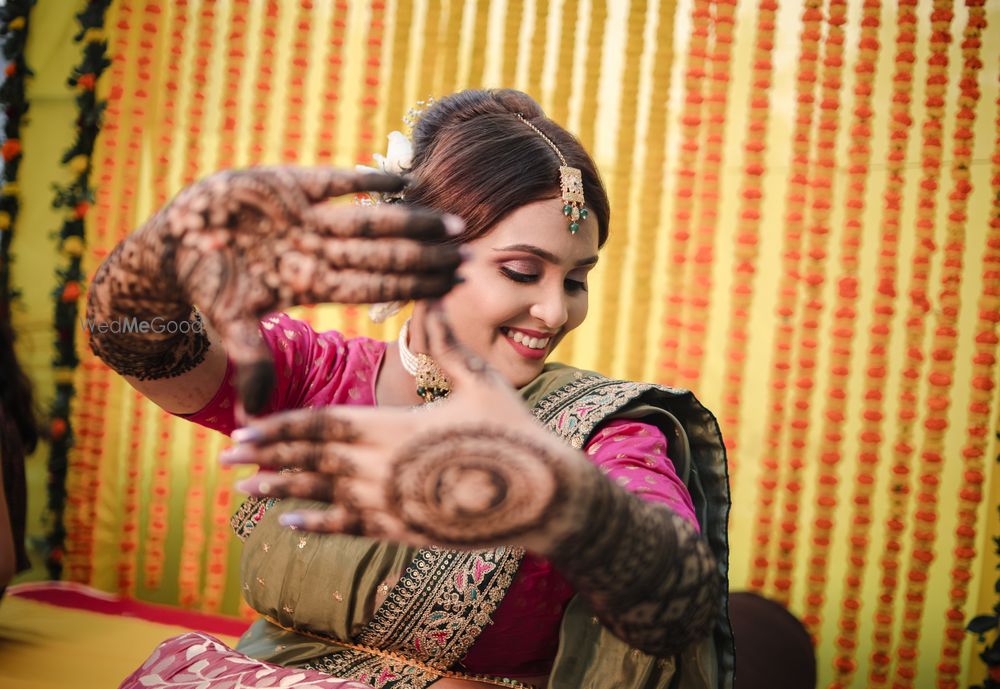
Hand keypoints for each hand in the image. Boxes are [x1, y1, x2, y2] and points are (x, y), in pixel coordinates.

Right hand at [89, 166, 462, 411]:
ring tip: (450, 223)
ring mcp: (311, 218)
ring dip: (411, 221)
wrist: (179, 242)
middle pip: (385, 255)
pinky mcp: (292, 184)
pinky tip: (403, 179)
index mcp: (315, 283)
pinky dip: (365, 180)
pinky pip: (336, 182)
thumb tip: (253, 418)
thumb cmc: (208, 284)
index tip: (453, 286)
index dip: (415, 286)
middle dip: (428, 257)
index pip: (376, 286)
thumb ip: (250, 359)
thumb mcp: (229, 321)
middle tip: (470, 255)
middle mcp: (322, 251)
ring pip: (371, 220)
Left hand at [222, 303, 589, 555]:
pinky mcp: (406, 529)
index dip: (280, 428)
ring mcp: (393, 503)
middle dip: (267, 458)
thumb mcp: (480, 381)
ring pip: (322, 496)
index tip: (246, 428)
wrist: (546, 496)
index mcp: (396, 427)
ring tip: (243, 491)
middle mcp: (384, 468)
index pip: (322, 426)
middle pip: (311, 461)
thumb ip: (447, 342)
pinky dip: (318, 524)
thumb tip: (431, 296)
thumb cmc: (514, 432)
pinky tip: (290, 524)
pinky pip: (351, 527)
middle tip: (226, 456)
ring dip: (281, 491)